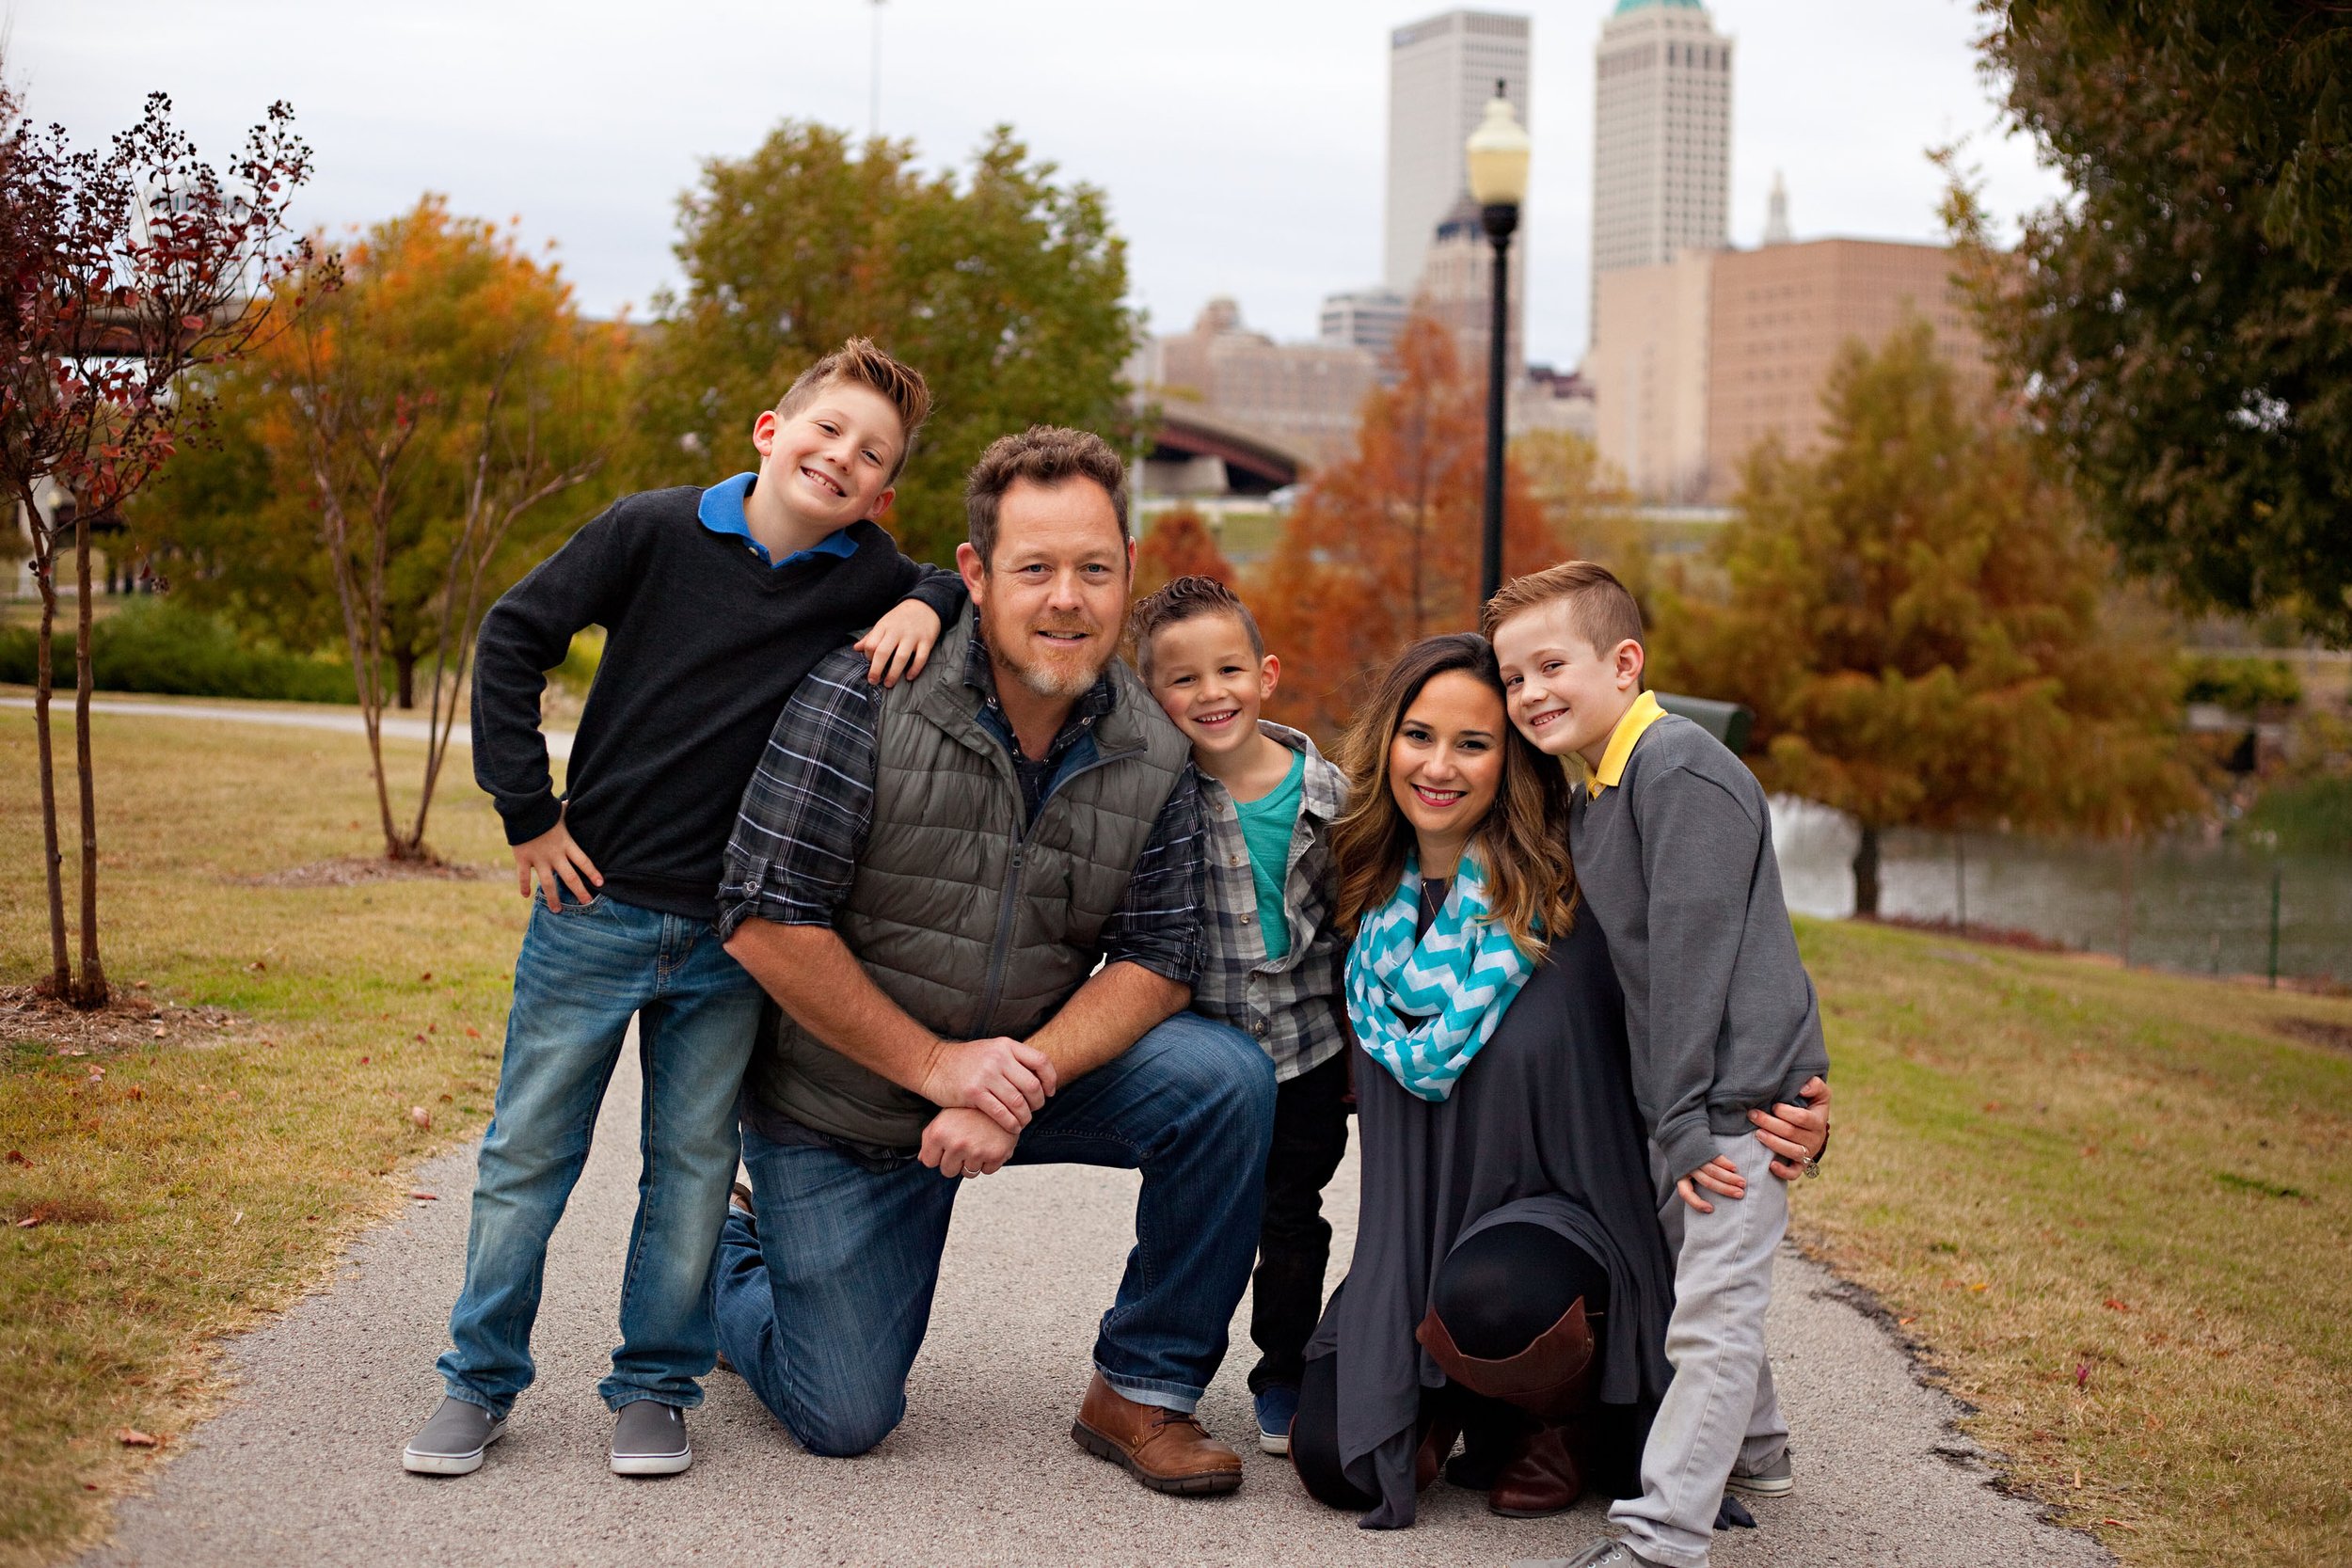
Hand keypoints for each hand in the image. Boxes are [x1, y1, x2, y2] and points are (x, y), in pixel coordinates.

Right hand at [513, 813, 601, 908]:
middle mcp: (555, 854)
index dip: (592, 872)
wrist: (523, 808)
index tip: (600, 883)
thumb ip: (568, 810)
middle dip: (579, 892)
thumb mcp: (561, 810)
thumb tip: (572, 799)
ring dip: (553, 898)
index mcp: (566, 844)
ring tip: (557, 910)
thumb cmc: (544, 809)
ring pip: (548, 883)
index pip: (584, 861)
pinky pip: (524, 876)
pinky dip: (523, 886)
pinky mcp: (523, 858)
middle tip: (586, 903)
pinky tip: (525, 896)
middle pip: (570, 878)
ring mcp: (539, 858)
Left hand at [854, 599, 943, 687]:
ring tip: (889, 684)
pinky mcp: (927, 640)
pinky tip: (909, 677)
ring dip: (893, 673)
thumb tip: (856, 648)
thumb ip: (870, 637)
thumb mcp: (884, 623)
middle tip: (873, 681)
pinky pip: (921, 658)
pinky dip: (915, 669)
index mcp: (884, 626)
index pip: (871, 644)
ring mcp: (912, 636)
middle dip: (876, 670)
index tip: (871, 663)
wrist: (925, 604)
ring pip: (901, 658)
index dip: (868, 657)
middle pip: (883, 653)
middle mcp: (897, 631)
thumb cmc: (900, 617)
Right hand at [919, 1037, 1057, 1134]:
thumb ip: (1013, 1059)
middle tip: (1034, 1110)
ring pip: (1018, 1102)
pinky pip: (1001, 1113)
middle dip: (1038, 1102)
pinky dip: (1011, 1124)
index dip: (1050, 1079)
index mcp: (1006, 1046)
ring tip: (1023, 1122)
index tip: (1049, 1092)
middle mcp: (998, 1058)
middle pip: (1032, 1085)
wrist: (933, 1065)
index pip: (1041, 1061)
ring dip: (1025, 1117)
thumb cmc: (965, 1061)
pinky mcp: (974, 1093)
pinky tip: (1012, 1128)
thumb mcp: (991, 1050)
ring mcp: (986, 1075)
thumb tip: (1041, 1078)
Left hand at [919, 1107, 1017, 1178]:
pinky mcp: (996, 1155)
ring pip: (968, 1173)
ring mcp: (976, 1151)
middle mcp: (956, 1144)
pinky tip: (991, 1144)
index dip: (938, 1154)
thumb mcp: (945, 1117)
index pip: (929, 1162)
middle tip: (965, 1143)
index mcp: (939, 1134)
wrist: (1001, 1097)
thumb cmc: (969, 1109)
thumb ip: (930, 1137)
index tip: (947, 1144)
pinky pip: (987, 1171)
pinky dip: (990, 1161)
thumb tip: (922, 1159)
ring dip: (973, 1162)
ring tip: (978, 1141)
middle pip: (948, 1171)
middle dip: (955, 1161)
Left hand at [1675, 1154, 1746, 1213]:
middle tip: (1740, 1194)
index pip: (1685, 1193)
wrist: (1679, 1131)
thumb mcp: (1683, 1170)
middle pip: (1708, 1182)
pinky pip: (1716, 1157)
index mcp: (1680, 1176)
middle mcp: (1688, 1168)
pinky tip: (1735, 1169)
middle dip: (1725, 1190)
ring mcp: (1695, 1157)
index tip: (1710, 1209)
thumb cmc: (1684, 1156)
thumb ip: (1693, 1182)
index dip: (1696, 1203)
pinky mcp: (1702, 1147)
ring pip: (1714, 1171)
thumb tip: (1709, 1201)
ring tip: (1742, 1183)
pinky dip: (1726, 1164)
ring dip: (1730, 1178)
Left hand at [1753, 1075, 1830, 1181]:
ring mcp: (1808, 1154)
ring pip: (1791, 1152)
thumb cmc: (1811, 1104)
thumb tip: (1803, 1088)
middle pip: (1791, 1133)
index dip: (1786, 1112)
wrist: (1814, 1126)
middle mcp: (1815, 1139)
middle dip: (1770, 1123)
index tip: (1774, 1106)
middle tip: (1753, 1115)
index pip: (1802, 1118)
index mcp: (1818, 1121)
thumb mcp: (1818, 1092)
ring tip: (1758, 1134)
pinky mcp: (1801, 1165)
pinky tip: (1771, 1164)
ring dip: (1773, 1143)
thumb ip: (1814, 1085)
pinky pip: (1794, 1173)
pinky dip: (1783, 1171)